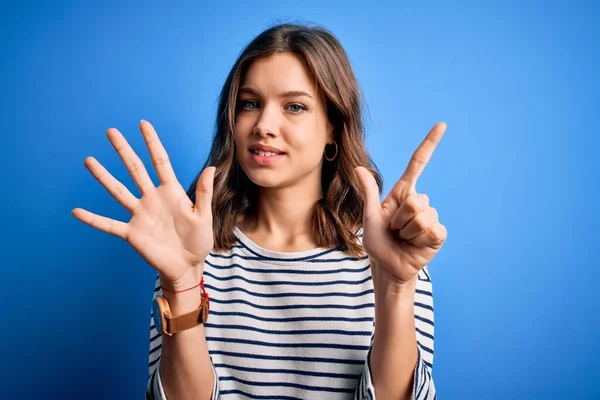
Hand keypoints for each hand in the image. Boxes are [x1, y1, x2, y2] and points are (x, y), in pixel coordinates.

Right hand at [72, 120, 215, 288]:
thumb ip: (204, 193)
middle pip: (135, 170)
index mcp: (171, 192)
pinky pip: (109, 224)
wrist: (188, 266)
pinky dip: (93, 219)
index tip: (143, 124)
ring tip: (89, 160)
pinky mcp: (132, 233)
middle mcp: (152, 199)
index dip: (152, 143)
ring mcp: (140, 215)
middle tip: (111, 131)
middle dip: (124, 151)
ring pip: (118, 191)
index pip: (160, 161)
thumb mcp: (204, 216)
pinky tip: (76, 212)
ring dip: (103, 177)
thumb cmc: (199, 241)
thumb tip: (211, 167)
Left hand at [355, 122, 447, 287]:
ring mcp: (430, 217)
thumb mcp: (369, 216)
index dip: (429, 144)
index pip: (418, 164)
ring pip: (421, 216)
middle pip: (414, 200)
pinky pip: (431, 229)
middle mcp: (419, 202)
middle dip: (398, 219)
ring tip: (403, 238)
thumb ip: (369, 192)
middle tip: (394, 230)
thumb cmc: (378, 242)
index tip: (441, 125)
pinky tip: (415, 245)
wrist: (388, 267)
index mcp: (403, 193)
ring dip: (406, 232)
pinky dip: (418, 240)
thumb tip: (358, 168)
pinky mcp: (438, 233)